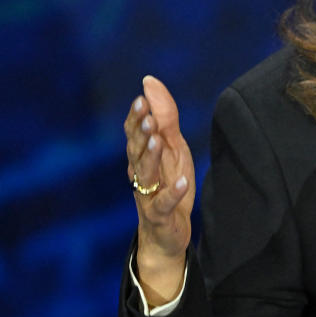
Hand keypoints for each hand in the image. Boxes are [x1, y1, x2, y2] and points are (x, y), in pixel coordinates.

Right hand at [124, 74, 194, 305]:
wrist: (168, 234)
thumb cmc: (168, 184)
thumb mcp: (172, 147)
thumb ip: (164, 117)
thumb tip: (149, 82)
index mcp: (142, 157)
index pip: (133, 134)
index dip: (136, 118)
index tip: (141, 99)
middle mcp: (140, 174)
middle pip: (135, 152)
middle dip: (141, 133)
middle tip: (147, 116)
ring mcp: (148, 196)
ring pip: (145, 175)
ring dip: (151, 157)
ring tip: (157, 141)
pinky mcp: (161, 216)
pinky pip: (164, 204)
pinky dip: (173, 193)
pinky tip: (182, 182)